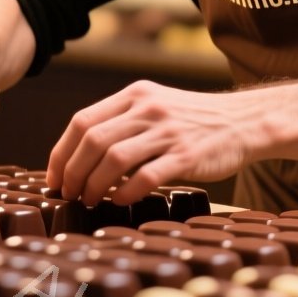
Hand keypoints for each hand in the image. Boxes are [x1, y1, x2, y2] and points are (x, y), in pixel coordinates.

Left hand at [46, 81, 262, 205]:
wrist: (244, 121)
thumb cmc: (194, 121)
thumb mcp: (156, 107)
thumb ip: (122, 122)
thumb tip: (80, 157)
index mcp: (135, 95)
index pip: (82, 122)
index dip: (61, 153)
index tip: (54, 178)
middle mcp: (148, 108)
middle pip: (92, 141)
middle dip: (73, 173)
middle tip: (68, 194)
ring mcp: (167, 131)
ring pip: (114, 159)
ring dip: (94, 185)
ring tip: (89, 201)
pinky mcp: (187, 155)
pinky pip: (146, 176)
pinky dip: (126, 192)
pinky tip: (120, 202)